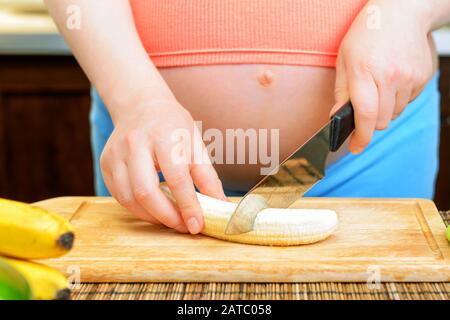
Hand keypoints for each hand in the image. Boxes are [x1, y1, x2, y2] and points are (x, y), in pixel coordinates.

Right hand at [100, 98, 225, 233]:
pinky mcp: (105, 163)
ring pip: (128, 198)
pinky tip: (153, 208)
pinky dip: (137, 209)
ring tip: (170, 218)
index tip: (196, 225)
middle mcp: (135, 143)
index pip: (176, 178)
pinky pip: (119, 196)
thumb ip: (207, 176)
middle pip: (145, 192)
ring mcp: (116, 153)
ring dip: (151, 216)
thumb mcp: (195, 143)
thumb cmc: (173, 125)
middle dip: (166, 217)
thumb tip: (221, 205)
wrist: (141, 105)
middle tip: (183, 226)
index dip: (188, 206)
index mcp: (164, 135)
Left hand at [331, 0, 434, 153]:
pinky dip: (398, 98)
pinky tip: (392, 79)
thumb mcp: (344, 60)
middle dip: (370, 121)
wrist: (402, 12)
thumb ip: (341, 91)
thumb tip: (337, 117)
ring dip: (385, 109)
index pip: (366, 115)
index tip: (355, 148)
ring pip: (395, 114)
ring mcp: (409, 77)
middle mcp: (390, 76)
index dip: (361, 137)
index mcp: (365, 72)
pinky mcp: (423, 77)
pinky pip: (408, 102)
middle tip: (365, 106)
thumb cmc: (367, 34)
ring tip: (379, 85)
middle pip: (381, 121)